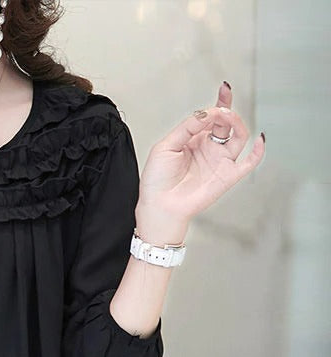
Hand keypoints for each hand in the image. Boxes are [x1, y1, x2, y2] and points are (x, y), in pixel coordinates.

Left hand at [136, 81, 265, 237]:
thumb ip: (186, 128)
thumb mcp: (165, 146)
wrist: (159, 206)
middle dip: (226, 111)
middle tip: (221, 110)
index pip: (210, 116)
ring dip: (237, 124)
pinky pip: (249, 162)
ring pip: (238, 137)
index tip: (224, 89)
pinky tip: (260, 139)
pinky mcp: (227, 176)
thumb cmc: (156, 181)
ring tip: (229, 118)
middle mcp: (208, 149)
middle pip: (226, 123)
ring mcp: (219, 161)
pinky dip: (258, 151)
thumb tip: (206, 113)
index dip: (219, 102)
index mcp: (192, 140)